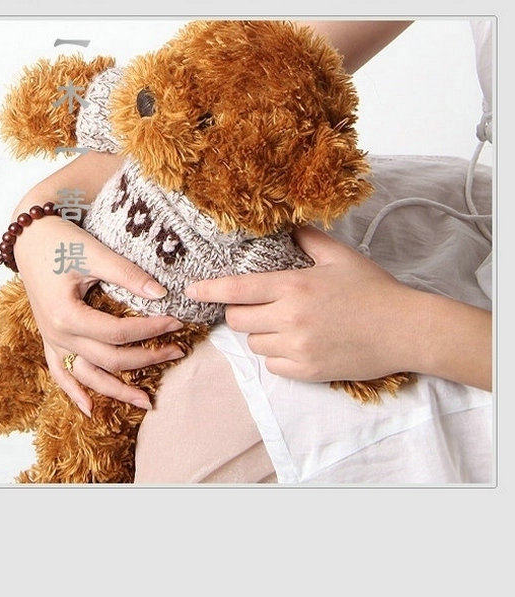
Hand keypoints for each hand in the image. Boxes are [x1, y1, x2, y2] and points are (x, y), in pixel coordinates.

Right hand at [15, 214, 183, 416]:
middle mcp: (58, 335)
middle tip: (178, 352)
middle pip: (109, 359)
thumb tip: (161, 293)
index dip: (151, 331)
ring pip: (87, 377)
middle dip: (147, 359)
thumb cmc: (61, 242)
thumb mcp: (94, 254)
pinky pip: (61, 373)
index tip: (177, 322)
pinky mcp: (50, 340)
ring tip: (146, 402)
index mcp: (67, 315)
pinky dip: (74, 392)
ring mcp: (52, 341)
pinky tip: (90, 409)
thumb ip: (127, 274)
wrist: (29, 239)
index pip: (119, 333)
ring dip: (117, 391)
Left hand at [185, 226, 421, 382]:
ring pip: (254, 343)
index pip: (237, 289)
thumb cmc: (374, 290)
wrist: (406, 330)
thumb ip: (308, 239)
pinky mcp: (307, 371)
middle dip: (241, 311)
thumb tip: (287, 224)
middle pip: (238, 319)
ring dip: (261, 334)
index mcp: (294, 286)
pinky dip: (277, 356)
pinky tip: (298, 345)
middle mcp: (290, 318)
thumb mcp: (340, 257)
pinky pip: (272, 365)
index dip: (209, 289)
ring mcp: (297, 348)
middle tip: (260, 306)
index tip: (192, 289)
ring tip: (287, 325)